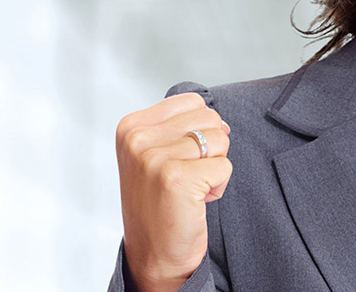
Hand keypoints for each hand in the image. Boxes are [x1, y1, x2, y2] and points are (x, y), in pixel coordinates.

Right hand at [117, 93, 232, 291]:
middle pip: (209, 117)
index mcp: (131, 126)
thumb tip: (222, 121)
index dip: (199, 131)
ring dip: (214, 168)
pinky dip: (219, 186)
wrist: (154, 253)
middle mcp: (137, 139)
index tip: (179, 159)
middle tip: (187, 177)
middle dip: (209, 148)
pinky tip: (197, 201)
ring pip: (220, 140)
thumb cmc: (160, 204)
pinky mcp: (176, 179)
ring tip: (191, 188)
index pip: (192, 101)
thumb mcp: (157, 155)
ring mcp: (154, 158)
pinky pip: (224, 166)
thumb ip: (182, 128)